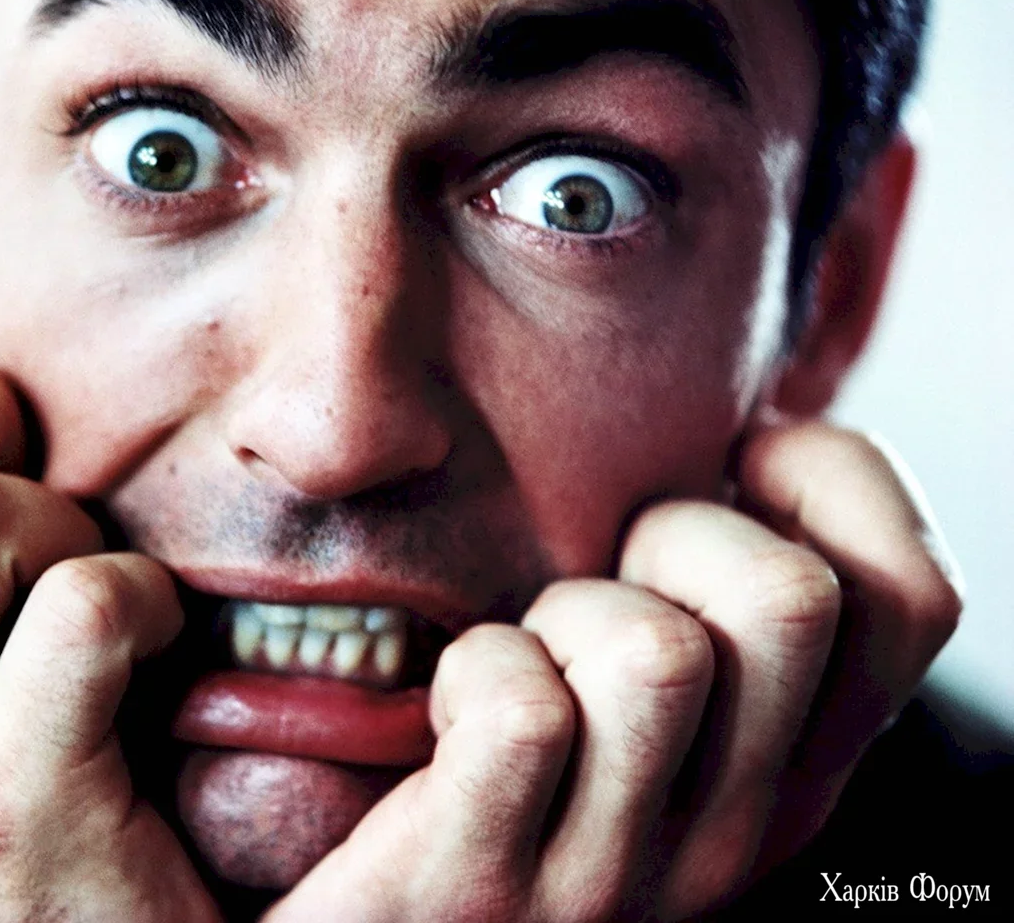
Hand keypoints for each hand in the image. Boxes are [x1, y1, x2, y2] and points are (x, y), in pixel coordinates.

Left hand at [262, 418, 960, 921]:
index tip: (727, 471)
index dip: (835, 484)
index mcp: (791, 771)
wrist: (377, 914)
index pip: (916, 600)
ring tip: (523, 659)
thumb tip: (755, 421)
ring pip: (657, 656)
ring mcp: (613, 879)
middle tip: (593, 590)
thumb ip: (711, 587)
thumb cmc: (497, 752)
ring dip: (564, 616)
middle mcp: (735, 837)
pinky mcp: (484, 890)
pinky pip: (525, 714)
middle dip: (672, 536)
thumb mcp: (641, 674)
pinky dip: (474, 671)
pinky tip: (449, 714)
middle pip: (792, 600)